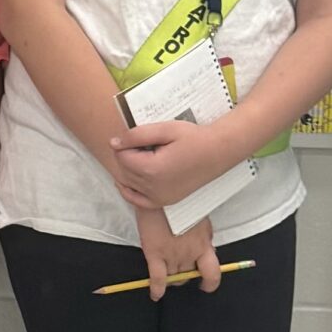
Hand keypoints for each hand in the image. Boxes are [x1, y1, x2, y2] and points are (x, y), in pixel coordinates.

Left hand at [110, 114, 234, 210]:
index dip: (126, 144)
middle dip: (127, 155)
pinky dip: (130, 190)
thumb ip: (136, 135)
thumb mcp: (164, 129)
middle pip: (123, 170)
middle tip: (143, 144)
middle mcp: (154, 188)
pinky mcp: (165, 201)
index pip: (121, 157)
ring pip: (128, 184)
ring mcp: (159, 197)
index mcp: (152, 169)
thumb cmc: (194, 138)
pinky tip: (129, 180)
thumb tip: (113, 143)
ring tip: (144, 156)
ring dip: (129, 169)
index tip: (139, 137)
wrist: (218, 152)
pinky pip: (137, 201)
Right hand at [133, 208, 219, 299]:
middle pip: (189, 275)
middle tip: (179, 273)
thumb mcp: (201, 219)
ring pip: (173, 278)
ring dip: (171, 280)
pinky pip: (158, 278)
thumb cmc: (182, 200)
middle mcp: (190, 253)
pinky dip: (157, 289)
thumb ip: (203, 237)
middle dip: (185, 277)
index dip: (210, 283)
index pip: (213, 273)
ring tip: (166, 276)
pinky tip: (156, 295)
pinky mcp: (155, 253)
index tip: (206, 285)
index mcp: (204, 244)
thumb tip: (205, 248)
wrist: (162, 191)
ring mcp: (173, 255)